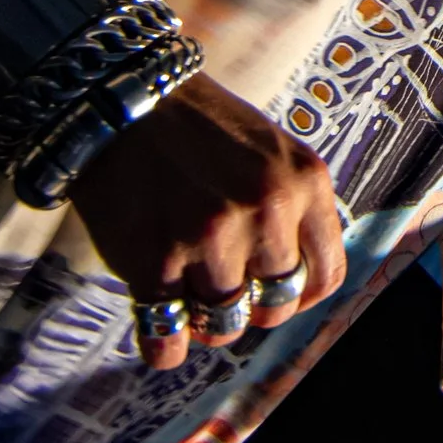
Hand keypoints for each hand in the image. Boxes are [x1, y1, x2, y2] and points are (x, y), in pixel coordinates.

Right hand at [66, 73, 345, 370]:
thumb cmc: (192, 125)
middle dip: (249, 307)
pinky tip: (155, 324)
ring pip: (224, 328)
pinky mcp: (156, 263)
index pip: (326, 275)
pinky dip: (162, 345)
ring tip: (185, 293)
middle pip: (275, 308)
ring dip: (203, 321)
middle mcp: (265, 212)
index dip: (299, 293)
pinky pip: (168, 342)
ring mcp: (211, 240)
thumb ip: (291, 207)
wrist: (116, 97)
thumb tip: (298, 277)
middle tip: (222, 287)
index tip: (273, 290)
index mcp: (303, 182)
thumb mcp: (269, 149)